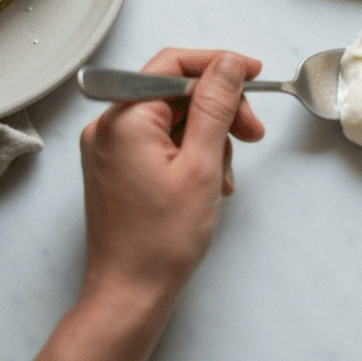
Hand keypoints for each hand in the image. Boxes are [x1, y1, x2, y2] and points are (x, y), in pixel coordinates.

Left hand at [79, 48, 264, 307]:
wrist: (129, 296)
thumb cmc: (161, 241)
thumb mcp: (202, 165)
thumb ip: (215, 106)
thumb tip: (229, 64)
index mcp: (123, 118)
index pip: (173, 64)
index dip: (219, 65)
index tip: (253, 74)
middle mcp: (108, 126)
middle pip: (174, 90)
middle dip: (218, 108)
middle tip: (252, 132)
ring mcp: (109, 147)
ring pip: (171, 117)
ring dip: (208, 135)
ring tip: (226, 174)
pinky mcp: (116, 166)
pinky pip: (159, 140)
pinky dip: (189, 152)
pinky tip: (210, 181)